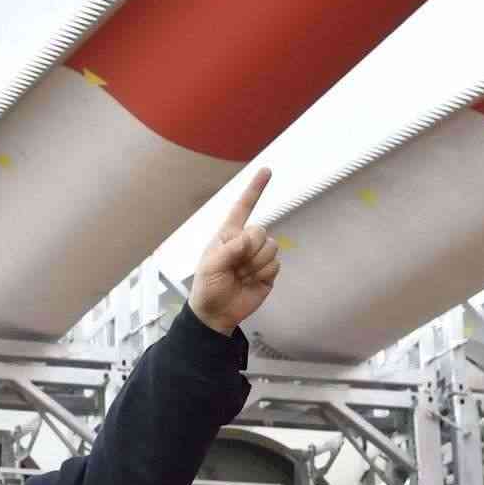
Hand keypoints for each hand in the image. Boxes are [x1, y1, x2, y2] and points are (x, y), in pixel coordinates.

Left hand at [187, 167, 281, 334]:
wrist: (217, 313)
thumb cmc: (207, 287)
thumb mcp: (210, 266)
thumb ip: (229, 249)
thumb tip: (250, 237)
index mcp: (228, 234)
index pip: (243, 207)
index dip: (255, 189)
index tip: (266, 171)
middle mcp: (245, 241)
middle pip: (261, 231)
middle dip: (250, 250)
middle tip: (236, 267)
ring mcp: (258, 256)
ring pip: (271, 248)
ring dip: (255, 265)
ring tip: (241, 276)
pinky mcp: (268, 272)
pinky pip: (276, 265)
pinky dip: (263, 275)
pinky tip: (250, 282)